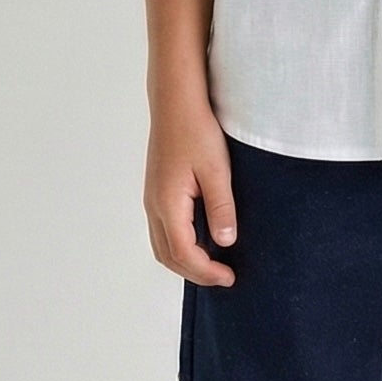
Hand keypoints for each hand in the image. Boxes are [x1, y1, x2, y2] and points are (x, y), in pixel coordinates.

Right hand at [145, 99, 238, 285]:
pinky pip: (163, 230)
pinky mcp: (157, 191)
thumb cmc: (196, 130)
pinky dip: (180, 245)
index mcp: (167, 203)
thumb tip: (225, 242)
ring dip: (185, 261)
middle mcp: (154, 205)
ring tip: (214, 264)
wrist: (176, 103)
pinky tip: (202, 240)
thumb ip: (221, 207)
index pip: (184, 254)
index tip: (229, 277)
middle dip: (195, 273)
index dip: (206, 272)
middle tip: (224, 277)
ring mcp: (152, 199)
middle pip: (168, 256)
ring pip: (162, 245)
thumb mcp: (217, 170)